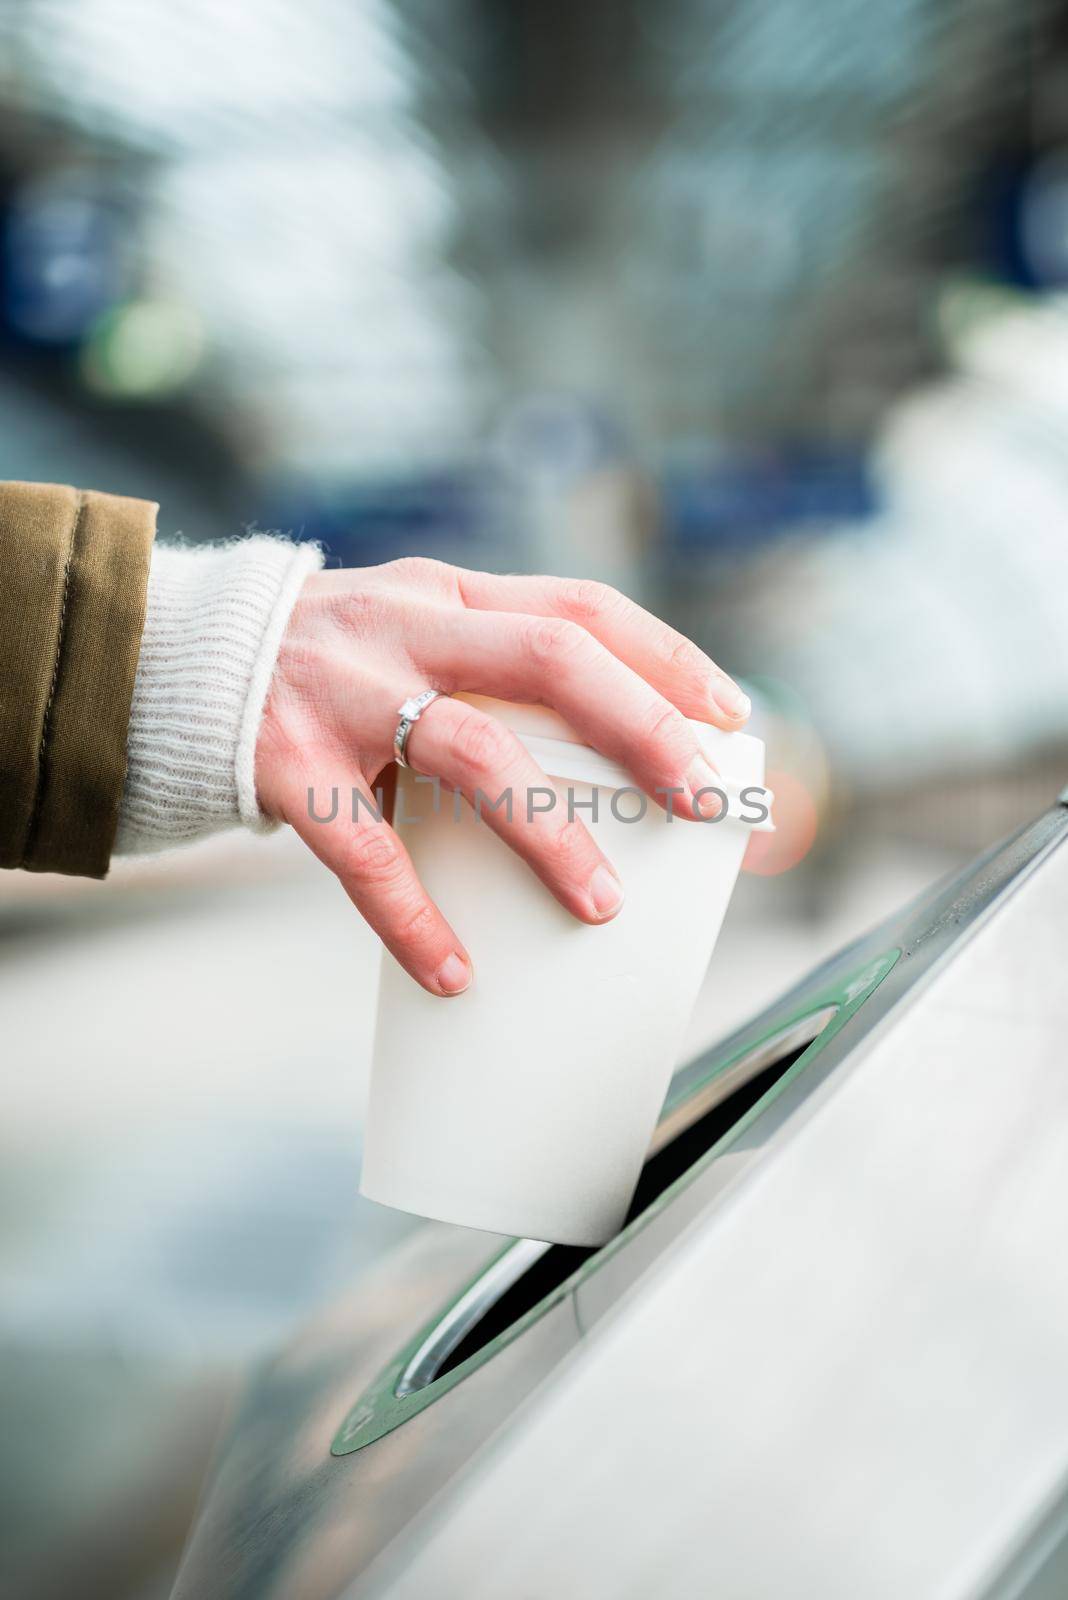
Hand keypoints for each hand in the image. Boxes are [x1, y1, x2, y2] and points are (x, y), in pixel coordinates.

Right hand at [255, 558, 749, 996]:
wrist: (163, 660)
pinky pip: (363, 853)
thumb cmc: (316, 665)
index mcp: (448, 597)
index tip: (731, 712)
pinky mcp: (285, 763)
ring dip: (552, 833)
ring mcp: (344, 693)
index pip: (579, 604)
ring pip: (475, 755)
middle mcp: (405, 629)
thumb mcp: (403, 634)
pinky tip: (453, 970)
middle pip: (553, 661)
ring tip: (602, 905)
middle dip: (644, 729)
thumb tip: (601, 769)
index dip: (665, 655)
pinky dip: (413, 917)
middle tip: (704, 800)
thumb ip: (484, 672)